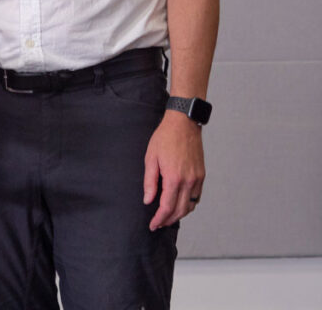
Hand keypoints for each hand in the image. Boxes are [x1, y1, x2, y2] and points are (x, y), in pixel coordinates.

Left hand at [144, 111, 205, 229]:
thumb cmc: (164, 138)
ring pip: (190, 206)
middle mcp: (189, 181)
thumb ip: (150, 182)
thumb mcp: (151, 158)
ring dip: (179, 214)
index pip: (167, 207)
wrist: (183, 124)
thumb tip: (148, 200)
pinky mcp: (201, 174)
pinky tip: (179, 204)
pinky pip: (196, 197)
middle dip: (168, 220)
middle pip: (180, 210)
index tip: (152, 225)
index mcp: (174, 178)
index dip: (159, 219)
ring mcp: (197, 179)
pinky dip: (188, 205)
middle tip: (158, 224)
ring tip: (167, 217)